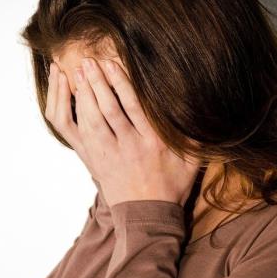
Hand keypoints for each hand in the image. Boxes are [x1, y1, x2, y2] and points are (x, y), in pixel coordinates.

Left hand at [70, 57, 199, 207]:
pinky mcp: (95, 161)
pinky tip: (72, 98)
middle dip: (97, 83)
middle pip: (108, 110)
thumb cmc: (171, 186)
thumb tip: (204, 107)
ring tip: (77, 73)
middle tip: (87, 61)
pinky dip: (75, 115)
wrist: (148, 216)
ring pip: (92, 121)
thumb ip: (194, 135)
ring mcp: (108, 155)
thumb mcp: (191, 161)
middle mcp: (128, 147)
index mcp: (153, 142)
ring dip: (83, 96)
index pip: (133, 107)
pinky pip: (81, 135)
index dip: (120, 83)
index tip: (111, 64)